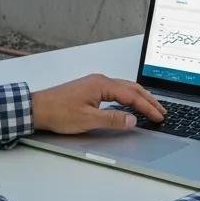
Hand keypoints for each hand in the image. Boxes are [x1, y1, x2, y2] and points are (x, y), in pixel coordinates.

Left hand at [30, 74, 165, 134]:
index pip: (132, 95)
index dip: (147, 107)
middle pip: (132, 88)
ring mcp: (95, 83)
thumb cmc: (59, 112)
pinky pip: (116, 90)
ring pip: (125, 88)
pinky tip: (130, 104)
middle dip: (149, 100)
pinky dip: (128, 97)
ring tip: (151, 107)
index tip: (159, 116)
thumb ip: (112, 120)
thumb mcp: (88, 120)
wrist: (37, 108)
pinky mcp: (90, 89)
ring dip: (139, 97)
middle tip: (162, 111)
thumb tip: (133, 120)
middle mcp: (101, 80)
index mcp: (102, 85)